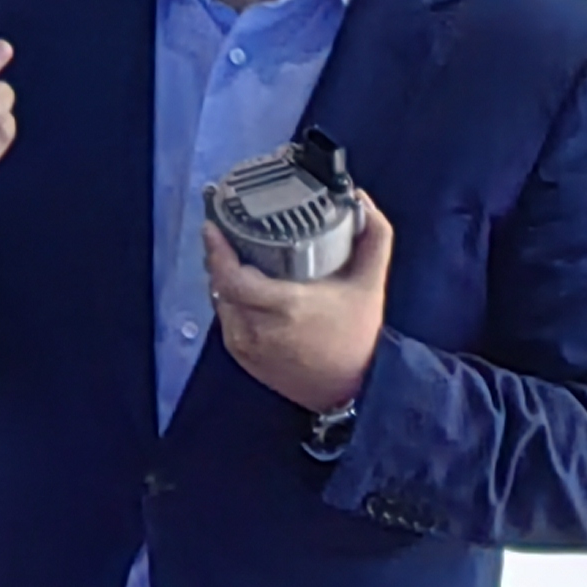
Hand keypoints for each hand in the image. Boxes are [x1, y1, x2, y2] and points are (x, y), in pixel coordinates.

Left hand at [203, 193, 393, 414]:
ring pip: (220, 303)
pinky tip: (241, 290)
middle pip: (221, 285)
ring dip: (223, 281)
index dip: (217, 251)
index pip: (231, 277)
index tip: (213, 227)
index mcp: (284, 306)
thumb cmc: (358, 333)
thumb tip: (360, 198)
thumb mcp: (370, 283)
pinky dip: (229, 303)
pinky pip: (226, 322)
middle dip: (219, 259)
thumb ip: (374, 238)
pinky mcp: (243, 360)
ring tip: (232, 259)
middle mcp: (257, 328)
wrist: (353, 388)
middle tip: (225, 236)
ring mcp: (246, 347)